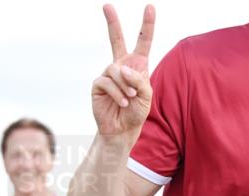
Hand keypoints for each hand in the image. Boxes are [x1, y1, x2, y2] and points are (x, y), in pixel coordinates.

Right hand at [93, 5, 154, 139]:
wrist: (122, 129)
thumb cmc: (137, 112)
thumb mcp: (146, 95)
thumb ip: (138, 79)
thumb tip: (121, 68)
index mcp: (137, 64)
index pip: (143, 41)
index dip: (147, 24)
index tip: (150, 6)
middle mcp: (121, 65)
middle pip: (116, 38)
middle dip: (112, 22)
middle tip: (106, 5)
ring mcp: (108, 73)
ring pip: (116, 69)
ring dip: (125, 85)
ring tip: (129, 99)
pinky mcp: (98, 84)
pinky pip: (107, 81)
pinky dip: (117, 93)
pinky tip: (122, 103)